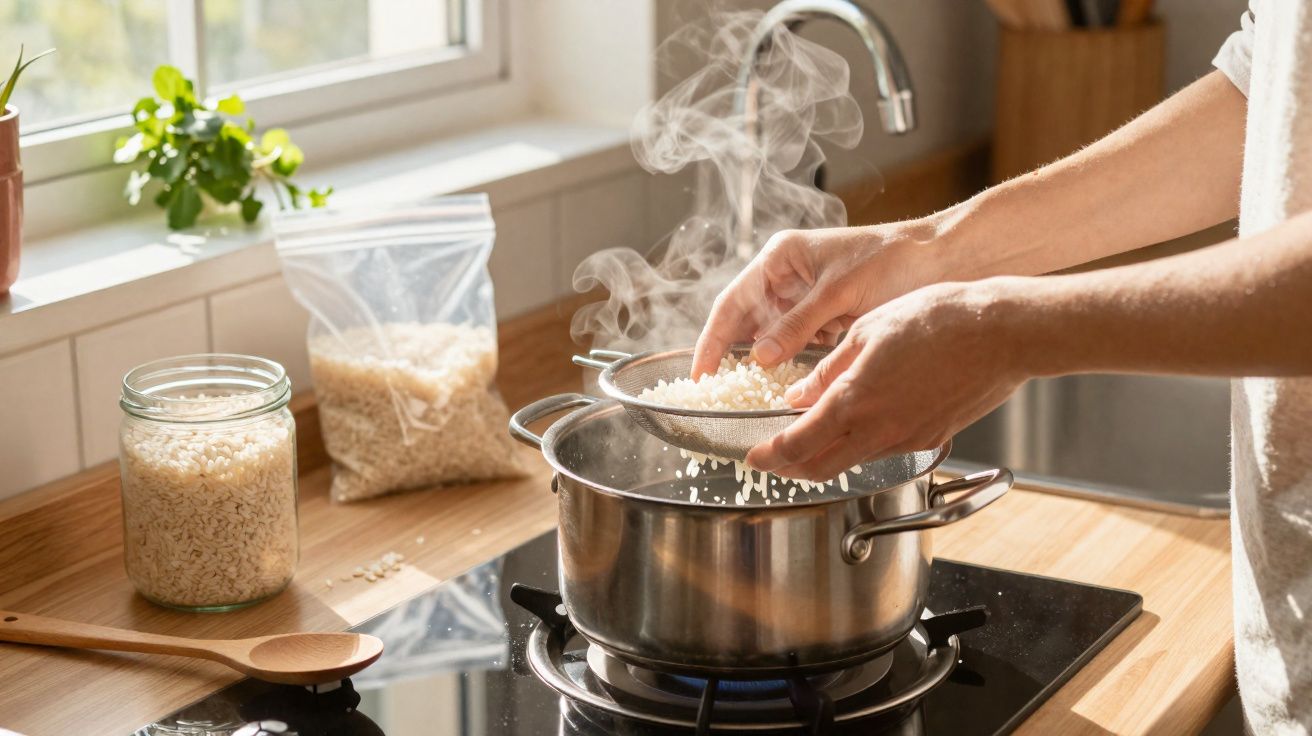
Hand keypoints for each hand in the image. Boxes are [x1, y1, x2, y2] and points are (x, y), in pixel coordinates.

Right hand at [690, 220, 942, 376]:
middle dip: (736, 357)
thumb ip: (797, 324)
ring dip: (766, 365)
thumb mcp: (839, 292)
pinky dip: (793, 365)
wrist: (940, 260)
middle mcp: (786, 276)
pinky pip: (798, 345)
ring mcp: (806, 298)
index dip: (712, 340)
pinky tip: (788, 386)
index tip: (701, 374)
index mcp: (780, 258)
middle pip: (747, 322)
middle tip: (722, 394)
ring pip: (772, 338)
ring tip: (751, 397)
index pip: (732, 303)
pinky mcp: (826, 317)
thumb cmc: (891, 261)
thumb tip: (758, 357)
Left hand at [744, 279, 1028, 479]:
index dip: (769, 456)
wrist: (1002, 333)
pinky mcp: (930, 439)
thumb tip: (798, 395)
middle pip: (819, 468)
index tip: (752, 455)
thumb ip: (828, 370)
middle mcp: (878, 431)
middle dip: (789, 469)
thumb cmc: (938, 320)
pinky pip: (882, 451)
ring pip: (851, 462)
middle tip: (772, 459)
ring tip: (808, 438)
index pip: (797, 446)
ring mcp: (907, 440)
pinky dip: (858, 446)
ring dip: (824, 458)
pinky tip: (855, 424)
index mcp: (854, 402)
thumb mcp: (867, 331)